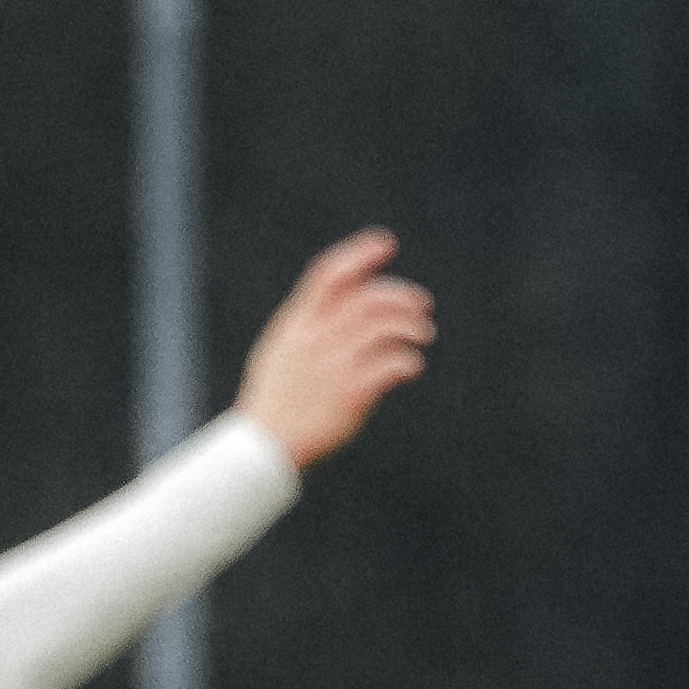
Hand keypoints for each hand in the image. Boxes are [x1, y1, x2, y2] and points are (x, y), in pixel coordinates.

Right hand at [233, 231, 434, 470]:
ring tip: (423, 334)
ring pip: (385, 327)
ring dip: (412, 327)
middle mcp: (316, 338)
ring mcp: (333, 364)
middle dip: (402, 296)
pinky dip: (408, 360)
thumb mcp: (280, 349)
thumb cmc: (274, 397)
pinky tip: (412, 365)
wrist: (265, 444)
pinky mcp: (350, 393)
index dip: (358, 254)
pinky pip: (391, 364)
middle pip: (369, 299)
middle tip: (422, 304)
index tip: (386, 244)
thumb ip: (307, 323)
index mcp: (297, 323)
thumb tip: (336, 302)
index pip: (329, 275)